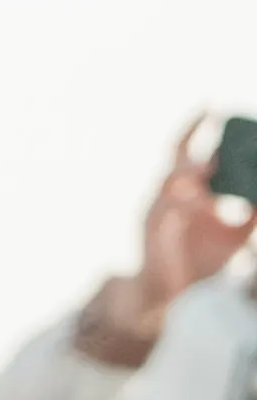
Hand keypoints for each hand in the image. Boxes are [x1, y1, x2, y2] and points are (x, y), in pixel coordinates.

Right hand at [79, 124, 253, 365]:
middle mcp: (168, 196)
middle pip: (178, 158)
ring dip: (188, 171)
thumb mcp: (236, 233)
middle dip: (189, 135)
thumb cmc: (200, 260)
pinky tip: (199, 200)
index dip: (197, 127)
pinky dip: (182, 204)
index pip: (189, 150)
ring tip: (206, 162)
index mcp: (186, 190)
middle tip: (207, 114)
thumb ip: (252, 212)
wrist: (170, 295)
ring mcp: (157, 213)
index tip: (212, 105)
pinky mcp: (153, 234)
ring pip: (169, 182)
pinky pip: (166, 213)